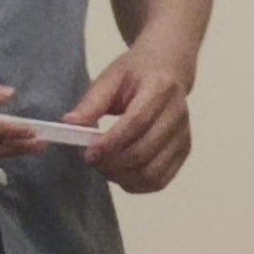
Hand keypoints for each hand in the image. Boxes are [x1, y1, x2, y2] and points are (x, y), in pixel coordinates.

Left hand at [74, 44, 197, 193]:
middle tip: (91, 160)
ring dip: (123, 177)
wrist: (168, 69)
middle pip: (144, 151)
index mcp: (160, 88)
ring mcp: (184, 134)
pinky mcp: (184, 150)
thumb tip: (69, 125)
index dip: (111, 143)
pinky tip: (120, 174)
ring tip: (105, 167)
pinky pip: (160, 180)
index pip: (137, 122)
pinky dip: (136, 184)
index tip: (88, 154)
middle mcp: (178, 113)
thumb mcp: (110, 78)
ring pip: (152, 172)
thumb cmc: (135, 73)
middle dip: (112, 163)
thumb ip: (91, 103)